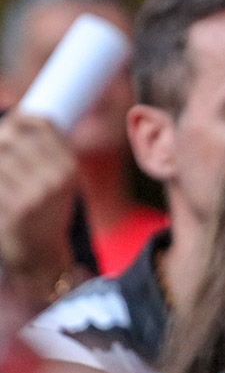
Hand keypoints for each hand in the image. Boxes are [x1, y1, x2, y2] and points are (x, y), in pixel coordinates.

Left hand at [0, 113, 76, 281]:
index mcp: (69, 167)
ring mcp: (35, 195)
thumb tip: (17, 119)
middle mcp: (56, 179)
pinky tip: (1, 195)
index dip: (21, 117)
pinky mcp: (15, 211)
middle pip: (12, 138)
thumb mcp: (59, 181)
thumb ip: (46, 153)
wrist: (43, 255)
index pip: (43, 124)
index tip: (11, 120)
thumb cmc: (46, 212)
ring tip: (3, 176)